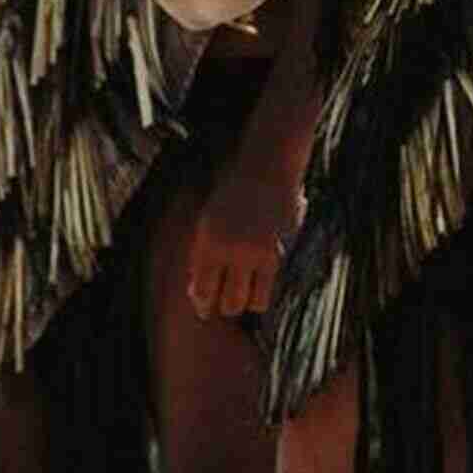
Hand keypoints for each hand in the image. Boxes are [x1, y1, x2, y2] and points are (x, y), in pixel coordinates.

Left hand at [186, 160, 305, 318]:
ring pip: (245, 303)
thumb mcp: (209, 219)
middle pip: (224, 303)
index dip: (203, 305)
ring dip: (246, 302)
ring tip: (248, 290)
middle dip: (226, 305)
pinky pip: (265, 294)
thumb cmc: (236, 191)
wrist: (267, 164)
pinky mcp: (275, 253)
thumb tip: (197, 296)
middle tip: (231, 298)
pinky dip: (262, 296)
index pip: (201, 291)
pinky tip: (262, 284)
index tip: (208, 308)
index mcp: (206, 240)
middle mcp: (227, 249)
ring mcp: (252, 252)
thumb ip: (203, 255)